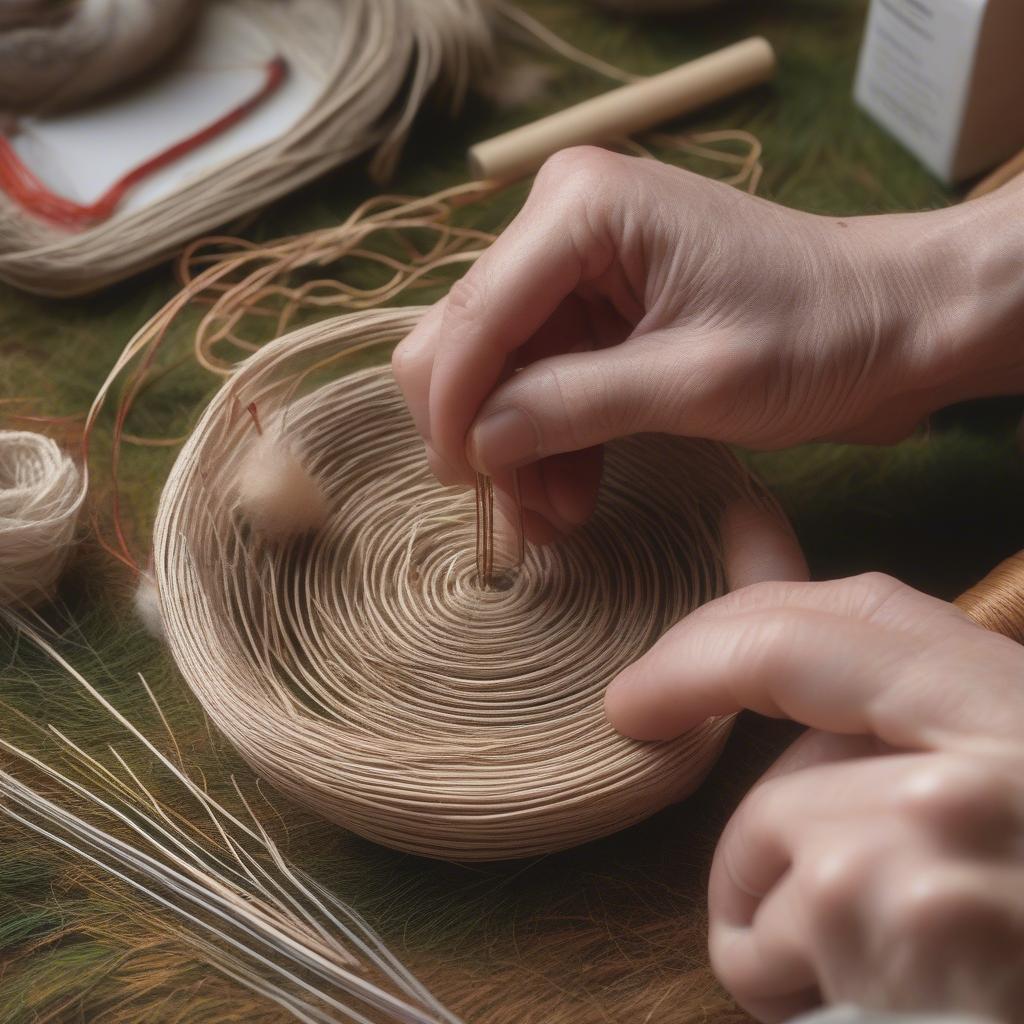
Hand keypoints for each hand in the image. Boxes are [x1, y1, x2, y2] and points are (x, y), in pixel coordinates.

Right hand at [392, 147, 1022, 542]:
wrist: (896, 326)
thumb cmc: (818, 338)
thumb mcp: (694, 380)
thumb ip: (573, 405)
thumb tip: (474, 445)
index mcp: (581, 209)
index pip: (473, 316)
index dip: (454, 409)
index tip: (465, 489)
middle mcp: (563, 222)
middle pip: (466, 338)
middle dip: (486, 431)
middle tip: (523, 512)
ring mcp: (577, 266)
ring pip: (496, 371)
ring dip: (516, 448)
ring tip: (556, 519)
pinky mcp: (597, 309)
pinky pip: (538, 382)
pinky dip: (547, 441)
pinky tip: (570, 495)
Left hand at [605, 573, 1023, 1022]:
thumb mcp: (1003, 791)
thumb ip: (908, 715)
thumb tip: (781, 598)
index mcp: (1018, 713)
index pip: (869, 607)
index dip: (761, 590)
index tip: (694, 581)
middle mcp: (986, 750)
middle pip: (783, 657)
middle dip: (690, 673)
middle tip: (635, 704)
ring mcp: (928, 825)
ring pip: (760, 819)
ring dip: (763, 894)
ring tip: (847, 958)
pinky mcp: (874, 913)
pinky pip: (752, 931)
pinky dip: (769, 975)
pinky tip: (848, 1004)